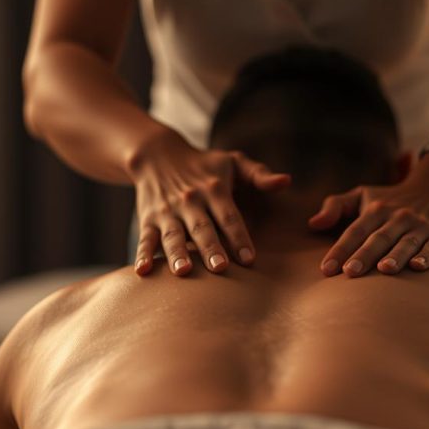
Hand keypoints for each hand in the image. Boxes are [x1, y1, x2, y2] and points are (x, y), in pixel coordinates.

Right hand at [130, 131, 290, 275]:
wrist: (157, 155)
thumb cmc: (204, 165)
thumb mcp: (234, 162)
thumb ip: (259, 175)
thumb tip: (286, 182)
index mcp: (214, 189)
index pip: (229, 216)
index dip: (239, 237)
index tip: (249, 259)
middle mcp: (190, 202)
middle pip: (202, 228)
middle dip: (210, 248)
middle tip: (219, 268)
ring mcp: (167, 212)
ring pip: (173, 235)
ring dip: (177, 254)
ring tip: (183, 273)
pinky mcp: (148, 220)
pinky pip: (145, 239)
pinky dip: (142, 254)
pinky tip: (141, 271)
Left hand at [308, 154, 428, 276]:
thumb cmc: (391, 198)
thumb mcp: (362, 194)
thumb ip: (335, 206)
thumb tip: (313, 224)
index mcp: (376, 209)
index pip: (355, 231)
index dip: (340, 249)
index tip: (326, 270)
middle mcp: (398, 217)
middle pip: (379, 238)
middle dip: (364, 255)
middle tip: (350, 273)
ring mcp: (421, 227)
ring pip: (406, 243)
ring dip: (395, 256)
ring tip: (384, 270)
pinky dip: (427, 257)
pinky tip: (417, 266)